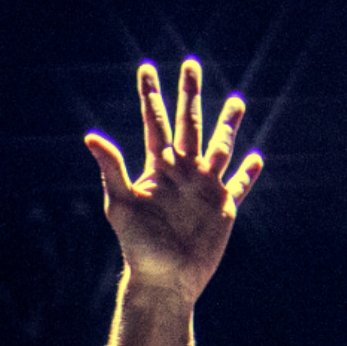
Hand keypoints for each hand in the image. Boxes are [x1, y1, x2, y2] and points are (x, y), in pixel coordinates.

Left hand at [85, 59, 262, 307]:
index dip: (151, 96)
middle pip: (189, 124)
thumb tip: (91, 136)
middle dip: (190, 95)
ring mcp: (205, 188)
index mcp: (159, 168)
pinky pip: (240, 184)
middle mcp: (183, 172)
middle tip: (191, 65)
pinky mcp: (224, 208)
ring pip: (220, 147)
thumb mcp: (121, 205)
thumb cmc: (138, 247)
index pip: (155, 122)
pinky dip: (249, 172)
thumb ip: (112, 169)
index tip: (147, 68)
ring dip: (228, 125)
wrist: (164, 281)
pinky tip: (256, 157)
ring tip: (237, 101)